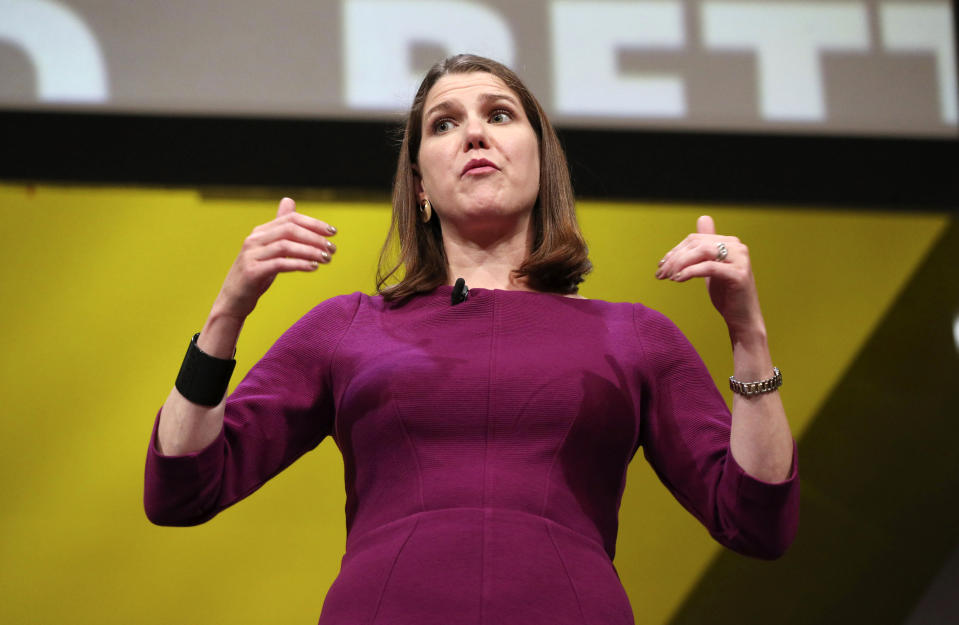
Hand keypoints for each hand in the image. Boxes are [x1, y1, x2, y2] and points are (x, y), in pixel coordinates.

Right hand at [213, 197, 336, 319]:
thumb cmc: (256, 274)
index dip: (314, 223)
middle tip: (333, 249)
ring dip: (310, 251)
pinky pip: (279, 264)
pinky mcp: (252, 272)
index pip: (290, 219)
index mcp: (260, 232)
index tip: (333, 232)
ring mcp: (251, 255)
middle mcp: (254, 240)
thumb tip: (289, 200)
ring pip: (286, 246)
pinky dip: (299, 264)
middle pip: (289, 229)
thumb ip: (280, 228)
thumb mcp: (269, 248)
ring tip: (327, 259)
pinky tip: (313, 267)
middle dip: (315, 237)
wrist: (233, 300)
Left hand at [655, 215, 763, 336]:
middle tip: (660, 274)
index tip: (661, 265)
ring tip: (668, 277)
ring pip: (702, 252)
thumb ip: (705, 246)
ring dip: (680, 264)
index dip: (675, 251)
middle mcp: (737, 246)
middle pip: (696, 244)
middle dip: (674, 259)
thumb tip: (703, 218)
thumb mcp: (712, 266)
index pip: (695, 239)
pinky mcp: (739, 274)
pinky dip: (690, 272)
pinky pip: (708, 267)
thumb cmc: (726, 293)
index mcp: (730, 242)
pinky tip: (678, 280)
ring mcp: (740, 259)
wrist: (742, 318)